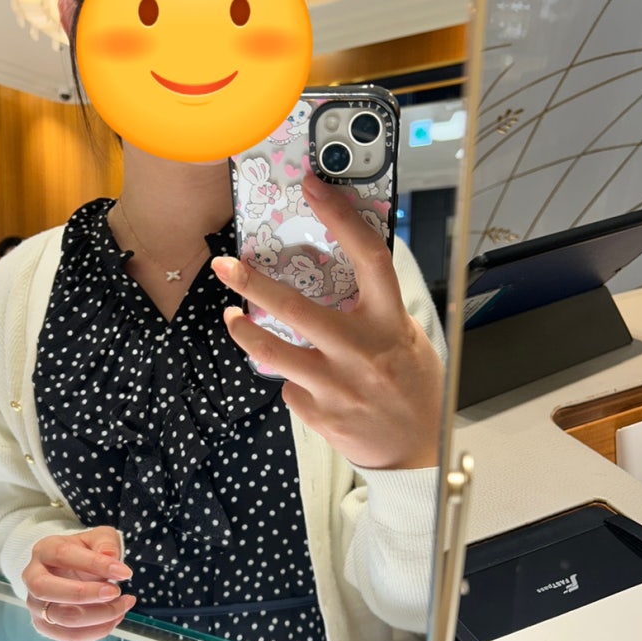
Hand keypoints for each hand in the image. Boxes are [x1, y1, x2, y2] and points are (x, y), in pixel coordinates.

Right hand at [24, 526, 135, 640]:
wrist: (73, 571)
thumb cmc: (86, 553)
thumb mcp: (99, 538)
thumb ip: (105, 543)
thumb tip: (110, 556)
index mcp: (44, 550)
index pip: (63, 555)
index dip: (94, 563)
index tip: (124, 572)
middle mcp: (33, 578)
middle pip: (47, 589)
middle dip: (86, 593)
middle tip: (117, 591)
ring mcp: (36, 605)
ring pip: (62, 616)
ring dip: (99, 614)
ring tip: (123, 605)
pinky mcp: (45, 626)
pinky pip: (70, 635)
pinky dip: (97, 630)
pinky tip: (115, 617)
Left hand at [212, 174, 444, 469]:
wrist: (416, 452)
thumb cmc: (414, 389)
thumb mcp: (408, 340)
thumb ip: (379, 312)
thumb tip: (343, 280)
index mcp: (389, 322)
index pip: (367, 257)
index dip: (339, 217)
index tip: (312, 188)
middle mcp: (360, 350)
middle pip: (295, 308)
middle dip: (252, 283)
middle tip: (225, 267)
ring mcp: (336, 384)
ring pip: (273, 352)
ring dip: (245, 331)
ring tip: (232, 318)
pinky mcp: (318, 413)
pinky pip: (290, 386)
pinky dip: (292, 380)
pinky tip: (307, 384)